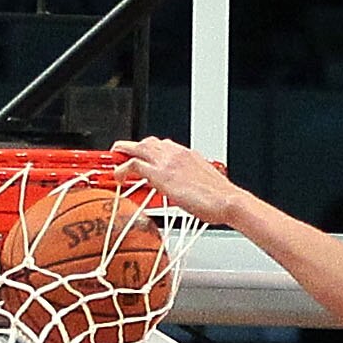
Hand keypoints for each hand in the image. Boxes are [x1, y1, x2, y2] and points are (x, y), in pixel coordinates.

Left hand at [115, 134, 245, 226]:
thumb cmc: (220, 199)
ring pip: (137, 147)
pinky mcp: (160, 173)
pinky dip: (122, 168)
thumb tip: (185, 191)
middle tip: (121, 154)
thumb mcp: (203, 184)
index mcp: (188, 155)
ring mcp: (167, 161)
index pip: (163, 145)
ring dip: (123, 153)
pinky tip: (118, 176)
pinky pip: (133, 164)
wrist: (228, 201)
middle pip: (148, 142)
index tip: (143, 156)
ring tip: (115, 161)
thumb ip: (190, 182)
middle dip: (132, 147)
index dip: (149, 150)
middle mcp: (176, 153)